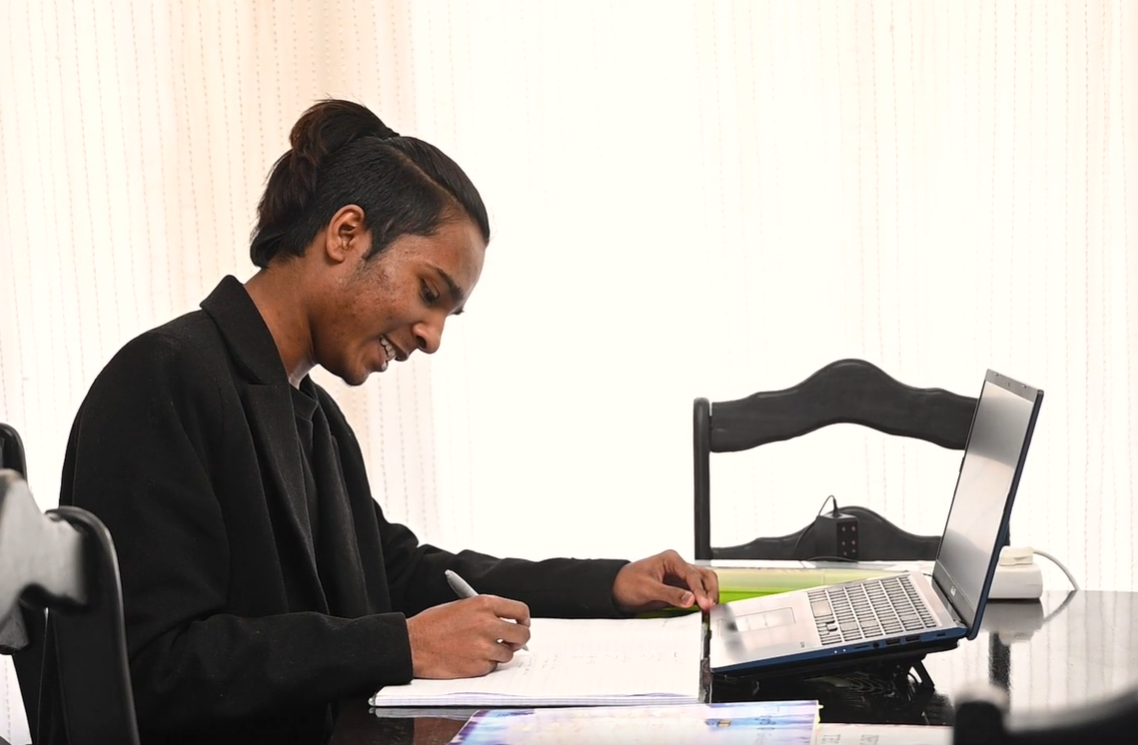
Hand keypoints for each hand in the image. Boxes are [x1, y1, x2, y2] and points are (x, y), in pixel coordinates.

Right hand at [405, 595, 530, 678]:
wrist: (413, 644)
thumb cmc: (433, 624)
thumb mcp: (462, 606)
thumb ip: (486, 612)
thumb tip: (508, 623)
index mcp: (484, 604)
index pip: (520, 610)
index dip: (523, 619)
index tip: (522, 624)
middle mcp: (487, 624)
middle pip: (522, 634)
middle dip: (519, 640)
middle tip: (513, 642)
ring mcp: (484, 646)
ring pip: (508, 653)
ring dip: (499, 653)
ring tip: (480, 649)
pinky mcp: (478, 666)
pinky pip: (492, 666)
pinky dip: (485, 664)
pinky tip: (469, 658)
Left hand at [612, 549, 719, 613]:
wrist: (617, 590)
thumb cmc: (628, 583)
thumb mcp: (648, 589)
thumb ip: (670, 594)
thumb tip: (691, 599)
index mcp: (671, 559)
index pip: (692, 575)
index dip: (700, 590)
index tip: (703, 604)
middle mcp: (678, 566)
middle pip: (704, 575)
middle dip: (710, 591)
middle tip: (709, 607)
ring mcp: (680, 577)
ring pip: (704, 582)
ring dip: (709, 594)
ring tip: (708, 609)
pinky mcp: (680, 588)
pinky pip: (696, 592)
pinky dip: (702, 599)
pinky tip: (703, 608)